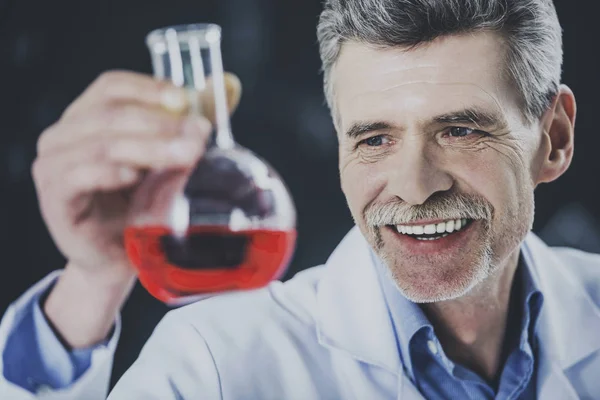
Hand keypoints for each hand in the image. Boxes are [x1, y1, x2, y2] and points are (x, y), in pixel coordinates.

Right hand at [34, 70, 240, 346]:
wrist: (118, 255)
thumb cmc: (140, 201)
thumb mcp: (168, 157)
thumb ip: (192, 120)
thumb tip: (230, 84)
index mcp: (87, 116)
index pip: (111, 86)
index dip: (147, 88)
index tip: (184, 100)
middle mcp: (64, 135)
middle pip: (110, 114)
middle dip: (160, 123)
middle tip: (198, 136)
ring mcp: (52, 166)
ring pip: (101, 145)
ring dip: (147, 147)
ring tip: (184, 156)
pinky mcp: (54, 199)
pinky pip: (77, 177)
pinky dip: (108, 173)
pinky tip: (134, 176)